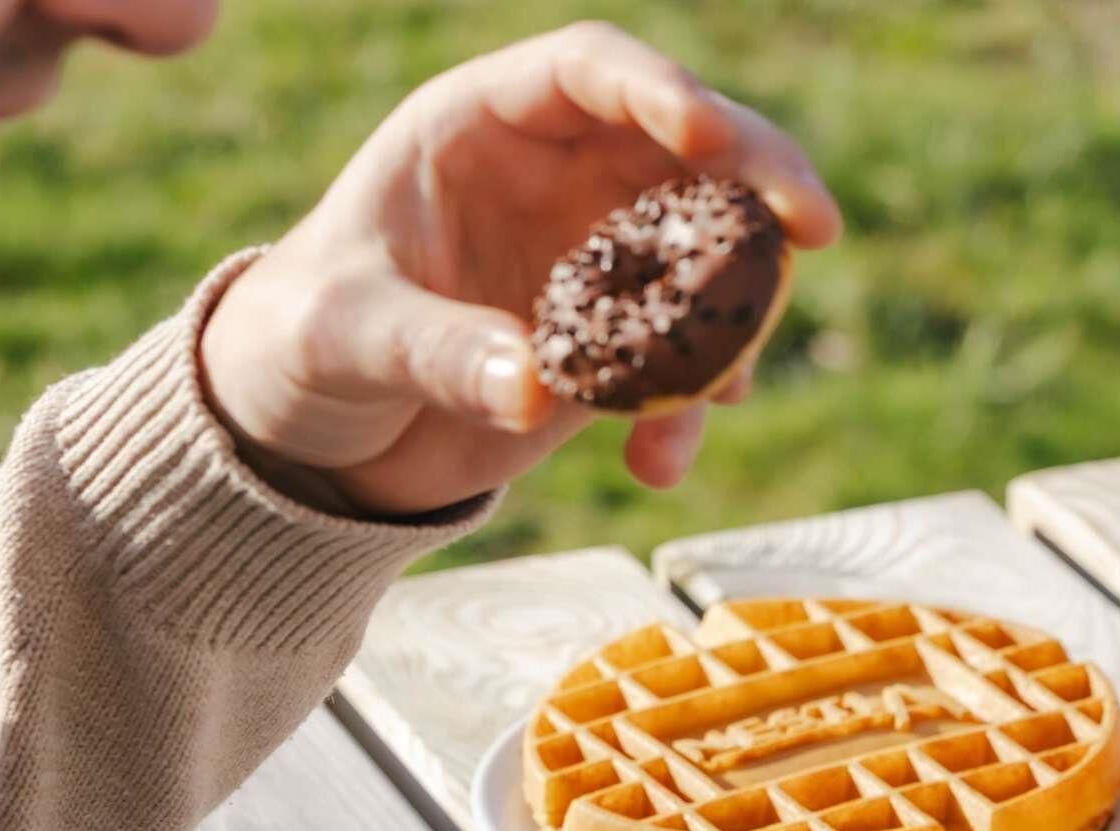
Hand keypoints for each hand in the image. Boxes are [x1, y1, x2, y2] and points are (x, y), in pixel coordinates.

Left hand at [198, 23, 840, 519]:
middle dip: (759, 181)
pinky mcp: (622, 344)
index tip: (709, 136)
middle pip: (687, 149)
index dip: (656, 93)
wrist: (315, 434)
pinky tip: (654, 465)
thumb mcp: (346, 339)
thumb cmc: (303, 345)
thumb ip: (437, 350)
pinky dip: (690, 413)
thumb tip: (535, 386)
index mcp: (481, 128)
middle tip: (817, 228)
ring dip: (738, 318)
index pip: (587, 75)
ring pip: (712, 255)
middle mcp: (558, 178)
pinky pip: (690, 363)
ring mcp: (602, 260)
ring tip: (724, 390)